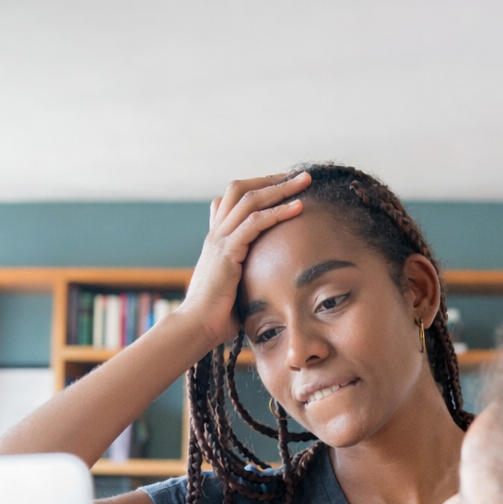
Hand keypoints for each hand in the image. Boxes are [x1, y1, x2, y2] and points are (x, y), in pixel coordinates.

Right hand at [179, 171, 311, 347]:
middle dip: (272, 179)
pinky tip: (298, 207)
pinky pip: (254, 222)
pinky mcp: (227, 251)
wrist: (197, 328)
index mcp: (218, 239)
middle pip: (241, 189)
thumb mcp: (237, 288)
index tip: (286, 186)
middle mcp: (216, 233)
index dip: (260, 188)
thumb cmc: (218, 316)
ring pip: (250, 200)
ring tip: (305, 181)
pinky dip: (278, 212)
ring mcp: (219, 240)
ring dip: (280, 188)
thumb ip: (250, 276)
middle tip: (300, 176)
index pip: (235, 199)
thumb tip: (271, 283)